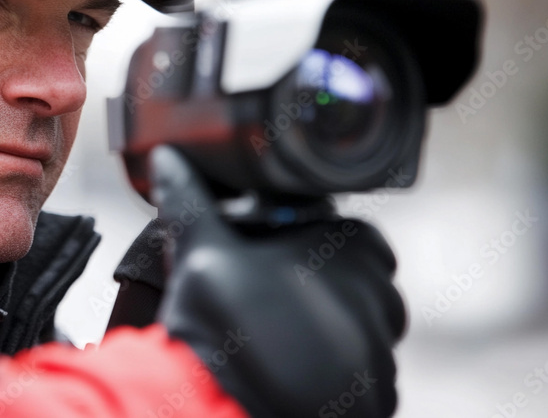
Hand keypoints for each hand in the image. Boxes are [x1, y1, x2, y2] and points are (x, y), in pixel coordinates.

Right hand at [152, 146, 405, 417]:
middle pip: (365, 290)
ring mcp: (381, 360)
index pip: (360, 240)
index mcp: (354, 253)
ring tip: (280, 344)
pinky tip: (292, 375)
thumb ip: (187, 196)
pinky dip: (335, 379)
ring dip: (333, 338)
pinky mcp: (375, 405)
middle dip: (330, 294)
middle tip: (278, 304)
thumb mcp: (197, 248)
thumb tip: (166, 155)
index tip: (292, 262)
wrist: (224, 406)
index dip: (325, 248)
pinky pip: (365, 383)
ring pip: (365, 338)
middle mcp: (380, 305)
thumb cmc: (220, 326)